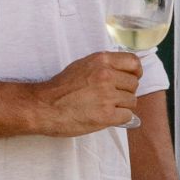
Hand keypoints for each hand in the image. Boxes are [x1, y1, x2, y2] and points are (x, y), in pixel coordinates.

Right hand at [26, 50, 142, 136]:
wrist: (44, 106)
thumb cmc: (61, 88)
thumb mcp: (82, 66)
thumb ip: (103, 66)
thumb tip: (123, 70)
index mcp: (101, 61)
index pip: (133, 62)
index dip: (135, 72)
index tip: (131, 78)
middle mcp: (106, 75)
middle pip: (134, 84)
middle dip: (125, 92)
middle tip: (110, 97)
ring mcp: (107, 95)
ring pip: (132, 101)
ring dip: (122, 106)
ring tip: (105, 107)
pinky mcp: (106, 115)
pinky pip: (128, 116)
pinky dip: (120, 118)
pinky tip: (107, 116)